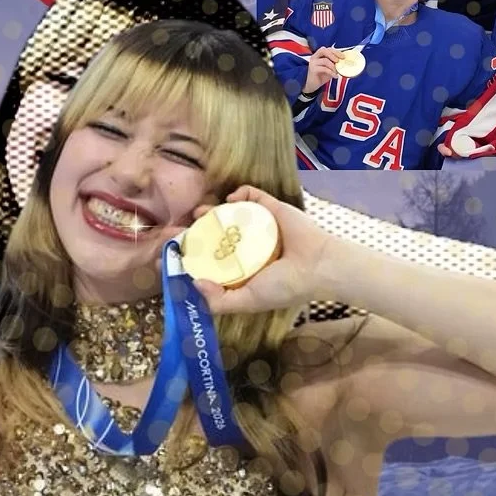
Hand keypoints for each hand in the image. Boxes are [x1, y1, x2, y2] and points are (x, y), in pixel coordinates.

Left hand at [186, 186, 332, 314]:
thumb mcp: (249, 301)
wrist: (318, 266)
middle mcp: (248, 246)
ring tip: (201, 212)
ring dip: (213, 210)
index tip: (177, 252)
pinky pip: (253, 196)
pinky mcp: (271, 208)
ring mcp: (259, 226)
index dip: (194, 255)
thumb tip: (194, 284)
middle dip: (199, 230)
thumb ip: (220, 301)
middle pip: (217, 234)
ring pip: (231, 214)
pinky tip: (231, 199)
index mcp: (243, 268)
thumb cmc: (285, 287)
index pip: (212, 260)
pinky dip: (241, 193)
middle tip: (186, 228)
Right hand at [302, 46, 342, 94]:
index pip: (327, 49)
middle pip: (324, 50)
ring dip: (333, 66)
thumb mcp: (329, 68)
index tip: (343, 57)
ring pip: (325, 60)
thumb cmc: (321, 75)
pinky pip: (324, 69)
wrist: (312, 85)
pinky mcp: (313, 70)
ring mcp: (313, 63)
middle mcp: (314, 57)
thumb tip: (344, 61)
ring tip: (337, 72)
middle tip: (339, 61)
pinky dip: (331, 72)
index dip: (336, 52)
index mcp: (319, 55)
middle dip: (333, 54)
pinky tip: (335, 76)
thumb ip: (334, 63)